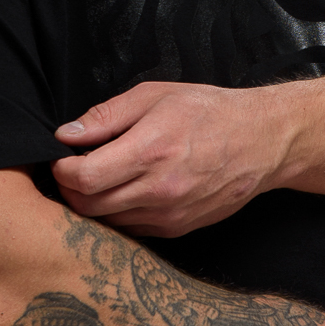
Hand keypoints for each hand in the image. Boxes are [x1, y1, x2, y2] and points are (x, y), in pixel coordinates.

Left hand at [53, 82, 294, 236]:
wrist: (262, 141)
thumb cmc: (209, 112)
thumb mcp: (154, 96)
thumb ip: (105, 117)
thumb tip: (66, 135)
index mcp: (150, 151)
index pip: (85, 178)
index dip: (62, 170)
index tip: (62, 158)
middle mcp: (159, 189)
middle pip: (89, 206)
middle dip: (71, 189)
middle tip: (73, 170)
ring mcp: (169, 214)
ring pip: (107, 222)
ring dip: (93, 204)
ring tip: (100, 179)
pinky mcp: (177, 228)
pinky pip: (131, 229)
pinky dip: (118, 215)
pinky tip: (124, 192)